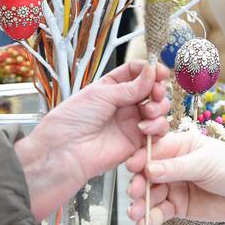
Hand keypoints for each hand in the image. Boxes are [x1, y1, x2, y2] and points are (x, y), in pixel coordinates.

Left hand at [15, 60, 171, 220]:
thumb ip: (131, 86)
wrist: (64, 154)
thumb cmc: (72, 122)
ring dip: (160, 108)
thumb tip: (152, 72)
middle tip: (156, 93)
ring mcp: (131, 122)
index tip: (159, 71)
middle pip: (152, 90)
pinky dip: (158, 127)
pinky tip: (145, 128)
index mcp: (112, 87)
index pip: (137, 72)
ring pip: (159, 109)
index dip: (150, 70)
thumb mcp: (101, 95)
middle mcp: (124, 103)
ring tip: (149, 111)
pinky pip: (157, 132)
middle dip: (158, 90)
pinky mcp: (136, 141)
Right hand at [125, 131, 224, 224]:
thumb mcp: (206, 162)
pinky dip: (150, 218)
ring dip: (140, 204)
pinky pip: (159, 212)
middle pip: (148, 174)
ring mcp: (174, 186)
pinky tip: (144, 223)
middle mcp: (173, 165)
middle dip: (139, 184)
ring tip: (136, 213)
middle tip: (136, 192)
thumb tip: (149, 169)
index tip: (133, 167)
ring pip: (150, 194)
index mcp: (180, 145)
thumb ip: (177, 167)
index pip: (154, 149)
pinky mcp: (177, 206)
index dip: (142, 158)